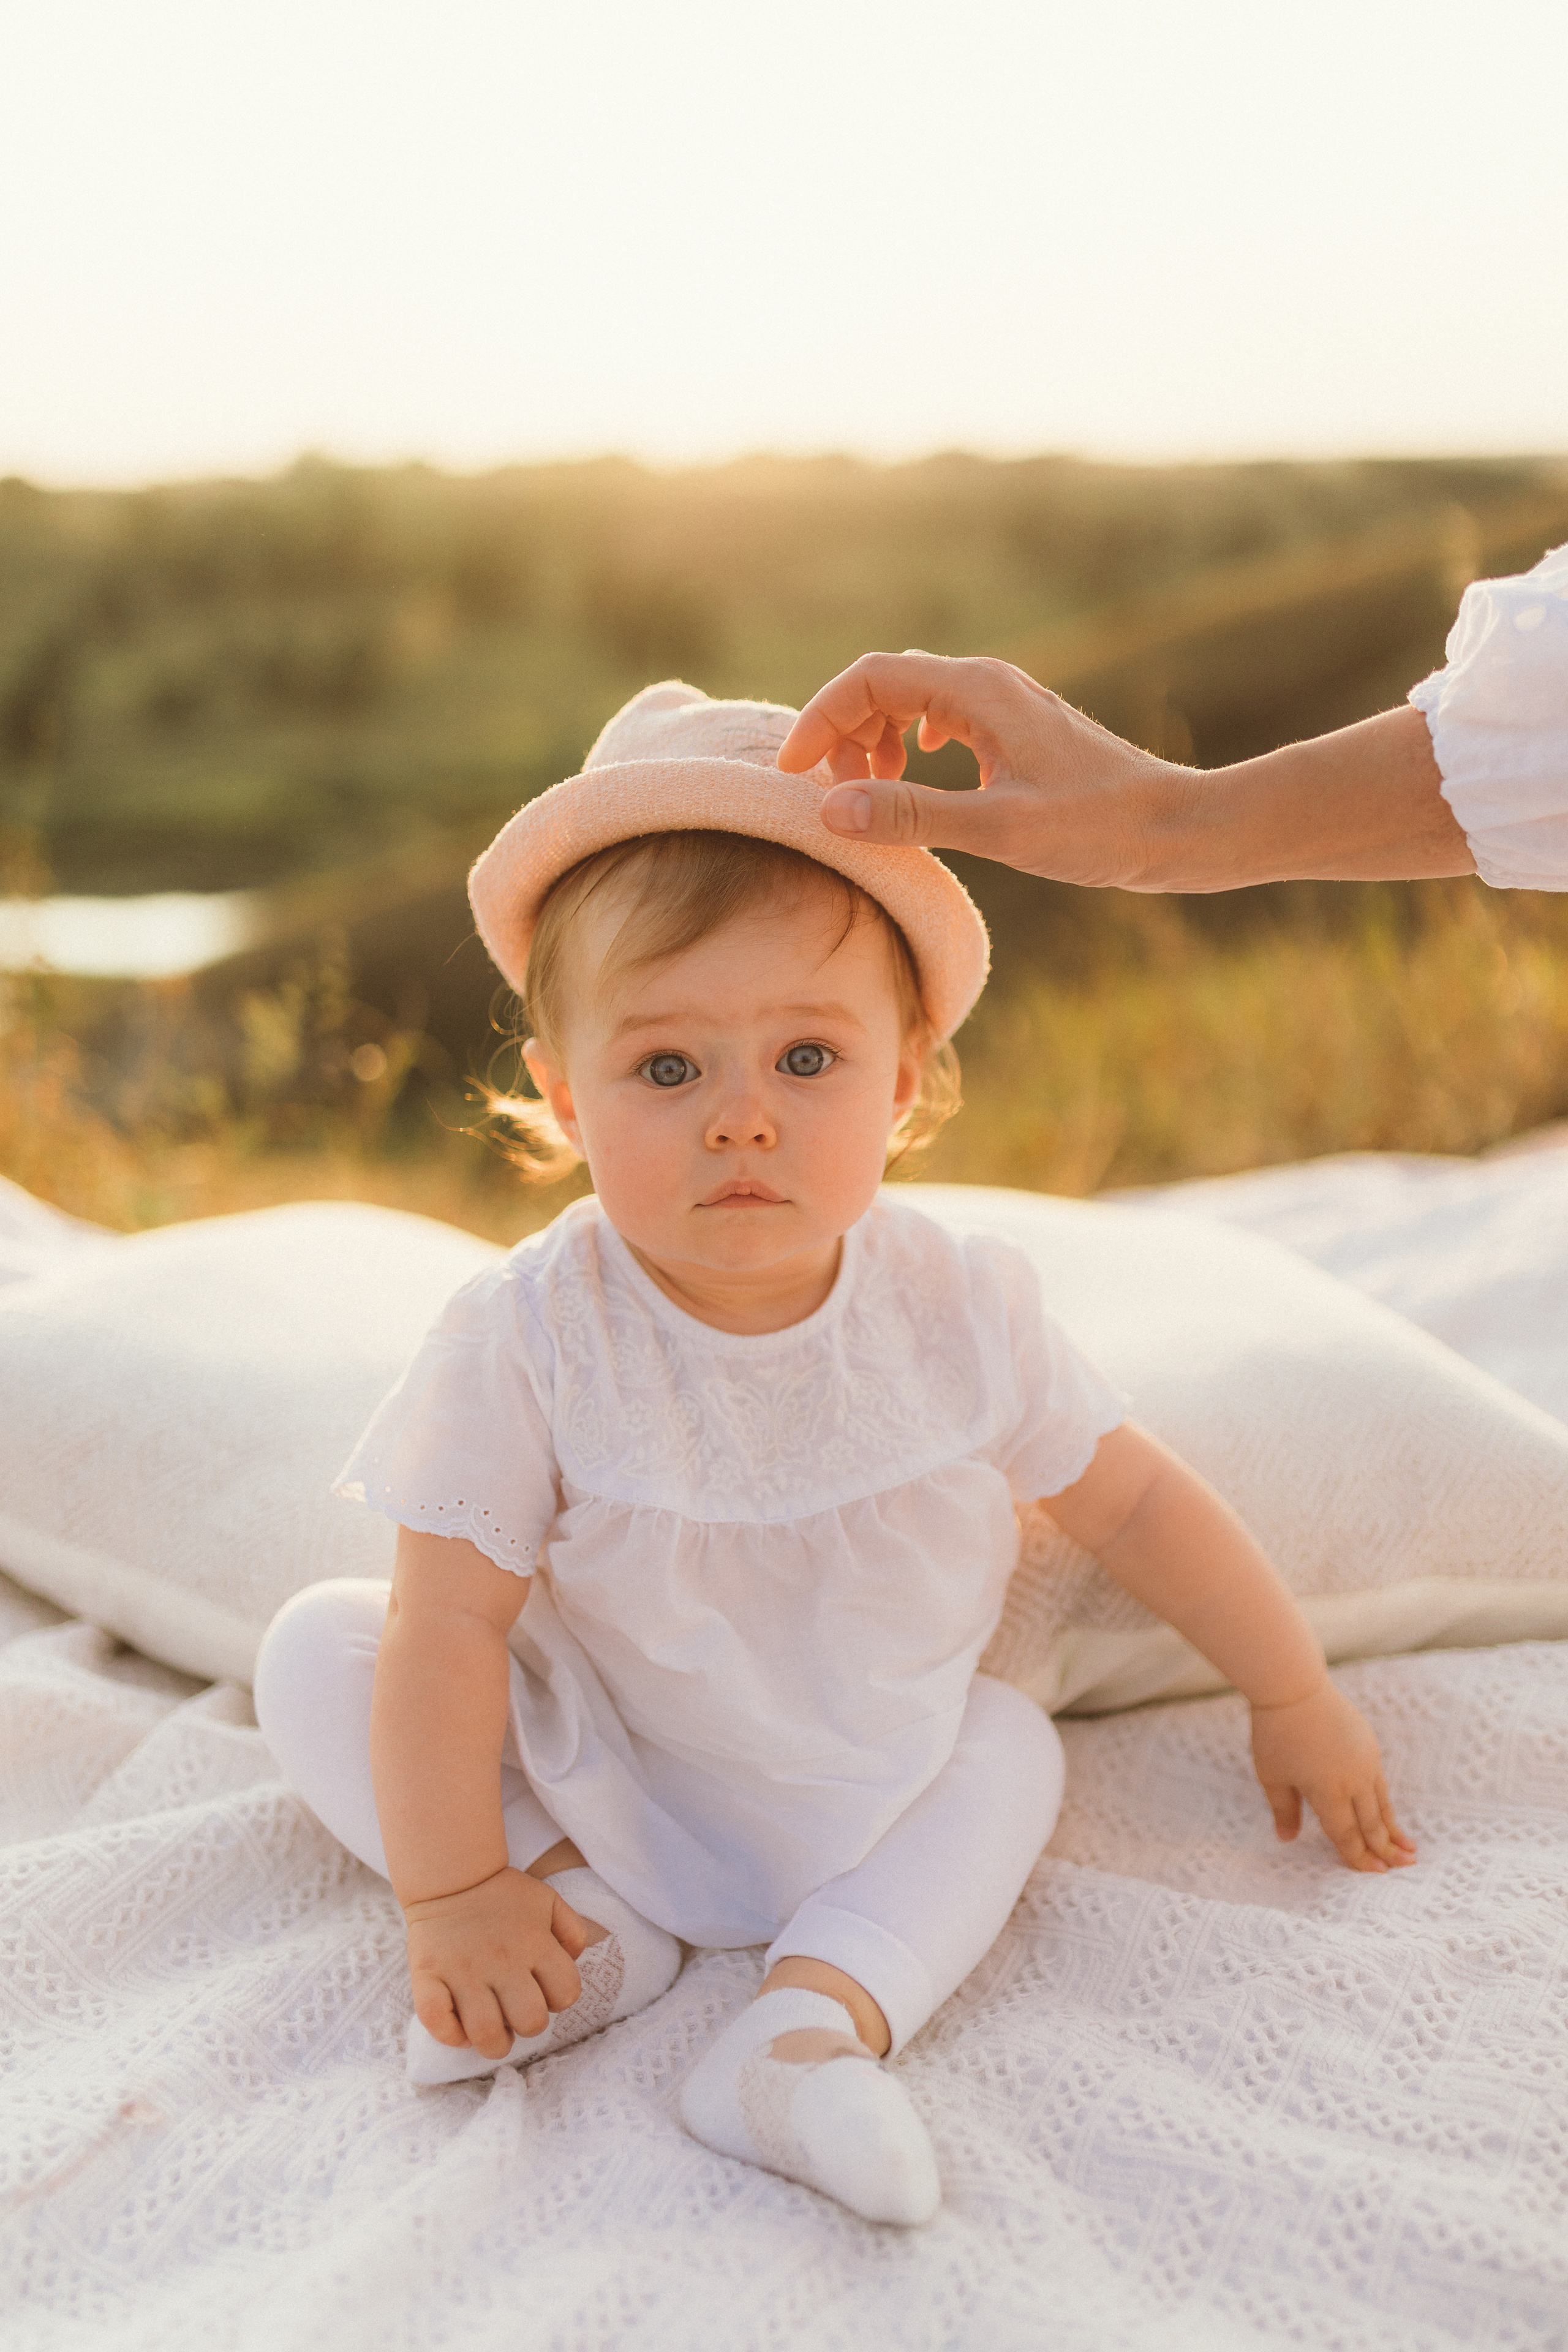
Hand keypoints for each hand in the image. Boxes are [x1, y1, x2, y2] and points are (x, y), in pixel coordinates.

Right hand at [403, 1866, 591, 2057]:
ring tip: (492, 2032)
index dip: (559, 2000)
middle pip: (530, 2021)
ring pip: (486, 2033)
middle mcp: (502, 1960)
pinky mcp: (427, 1976)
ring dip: (494, 2044)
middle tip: (516, 2014)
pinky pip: (438, 2022)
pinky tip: (460, 2028)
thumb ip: (573, 1932)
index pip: (566, 1994)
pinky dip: (451, 2035)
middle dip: (528, 2027)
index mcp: (535, 1942)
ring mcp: (462, 1970)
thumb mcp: (548, 1901)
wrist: (451, 1877)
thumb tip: (571, 1966)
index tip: (543, 1993)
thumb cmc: (503, 1896)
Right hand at [775, 649, 1179, 889]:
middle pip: (884, 683)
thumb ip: (912, 816)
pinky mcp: (1016, 729)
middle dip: (845, 733)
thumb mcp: (998, 829)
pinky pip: (940, 717)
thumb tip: (831, 808)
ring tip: (874, 794)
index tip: (793, 774)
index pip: (870, 679)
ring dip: (875, 740)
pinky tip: (918, 776)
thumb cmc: (1096, 828)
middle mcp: (987, 683)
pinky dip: (909, 744)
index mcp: (977, 692)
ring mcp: (1003, 703)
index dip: (819, 720)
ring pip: (911, 699)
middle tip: (840, 797)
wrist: (1175, 829)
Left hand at [1250, 1681, 1415, 1873]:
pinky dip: (1384, 1802)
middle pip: (1372, 1823)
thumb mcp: (1272, 1776)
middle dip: (1387, 1848)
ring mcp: (1365, 1762)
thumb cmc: (1276, 1732)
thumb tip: (1287, 1839)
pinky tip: (1387, 1810)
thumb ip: (1284, 1809)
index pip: (1347, 1834)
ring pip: (1381, 1803)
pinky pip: (1379, 1782)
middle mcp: (1353, 1781)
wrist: (1294, 1687)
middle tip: (1405, 1867)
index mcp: (1329, 1794)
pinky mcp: (1368, 1745)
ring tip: (1410, 1847)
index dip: (1359, 1856)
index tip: (1376, 1872)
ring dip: (1394, 1827)